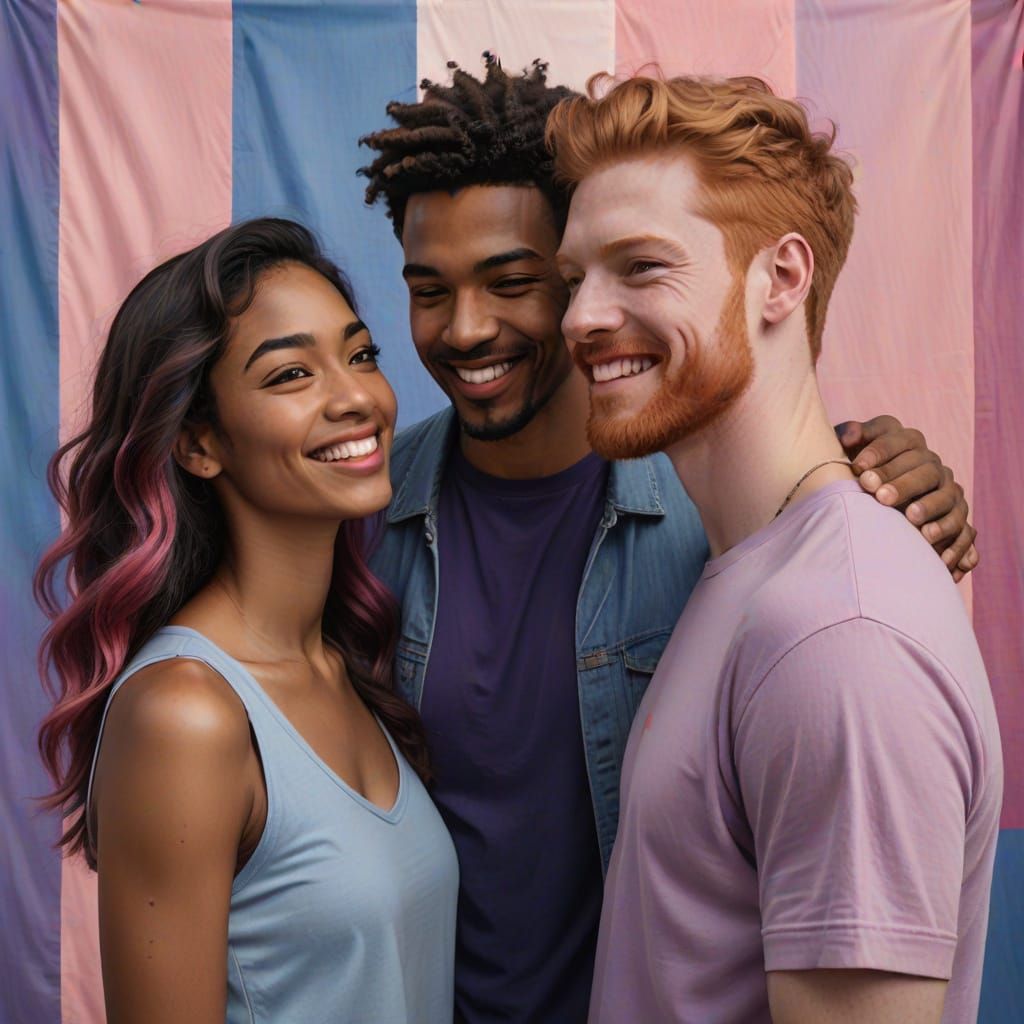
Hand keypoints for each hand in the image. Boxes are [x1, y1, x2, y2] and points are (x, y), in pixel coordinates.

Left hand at [836, 416, 977, 581]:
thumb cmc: (859, 471)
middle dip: (903, 483)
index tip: (858, 468)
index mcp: (910, 444)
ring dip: (930, 507)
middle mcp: (933, 466)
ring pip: (948, 497)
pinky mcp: (956, 519)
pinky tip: (939, 554)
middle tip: (880, 497)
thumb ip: (849, 436)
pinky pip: (964, 531)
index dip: (880, 452)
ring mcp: (948, 492)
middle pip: (926, 470)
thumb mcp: (851, 451)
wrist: (876, 501)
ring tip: (910, 518)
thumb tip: (848, 436)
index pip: (901, 441)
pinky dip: (954, 542)